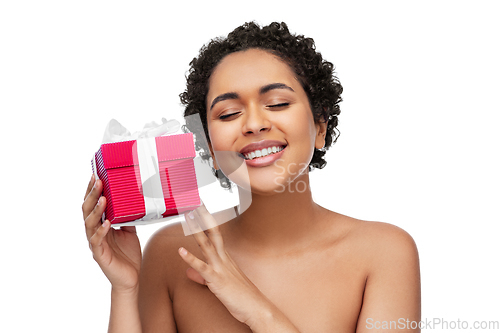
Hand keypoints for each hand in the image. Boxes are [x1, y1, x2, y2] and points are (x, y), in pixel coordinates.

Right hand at [82, 175, 141, 292]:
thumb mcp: (130, 231)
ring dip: (96, 210)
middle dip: (92, 195)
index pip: (92, 205)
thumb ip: (127, 217)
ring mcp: (95, 244)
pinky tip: (107, 223)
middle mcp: (94, 233)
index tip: (95, 175)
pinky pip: (97, 241)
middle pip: (87, 211)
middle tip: (97, 181)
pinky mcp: (100, 255)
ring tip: (103, 199)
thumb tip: (133, 200)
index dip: (92, 191)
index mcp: (100, 225)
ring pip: (89, 224)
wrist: (131, 278)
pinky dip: (101, 230)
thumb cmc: (127, 254)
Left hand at [178, 203, 270, 326]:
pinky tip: (181, 251)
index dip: (206, 222)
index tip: (199, 210)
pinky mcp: (217, 280)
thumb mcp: (220, 283)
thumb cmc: (241, 297)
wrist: (256, 308)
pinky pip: (202, 267)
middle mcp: (224, 260)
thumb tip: (190, 272)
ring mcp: (221, 268)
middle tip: (195, 204)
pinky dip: (191, 258)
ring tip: (188, 217)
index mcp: (226, 258)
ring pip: (207, 245)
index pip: (215, 235)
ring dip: (196, 230)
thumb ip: (203, 276)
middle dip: (204, 218)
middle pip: (213, 233)